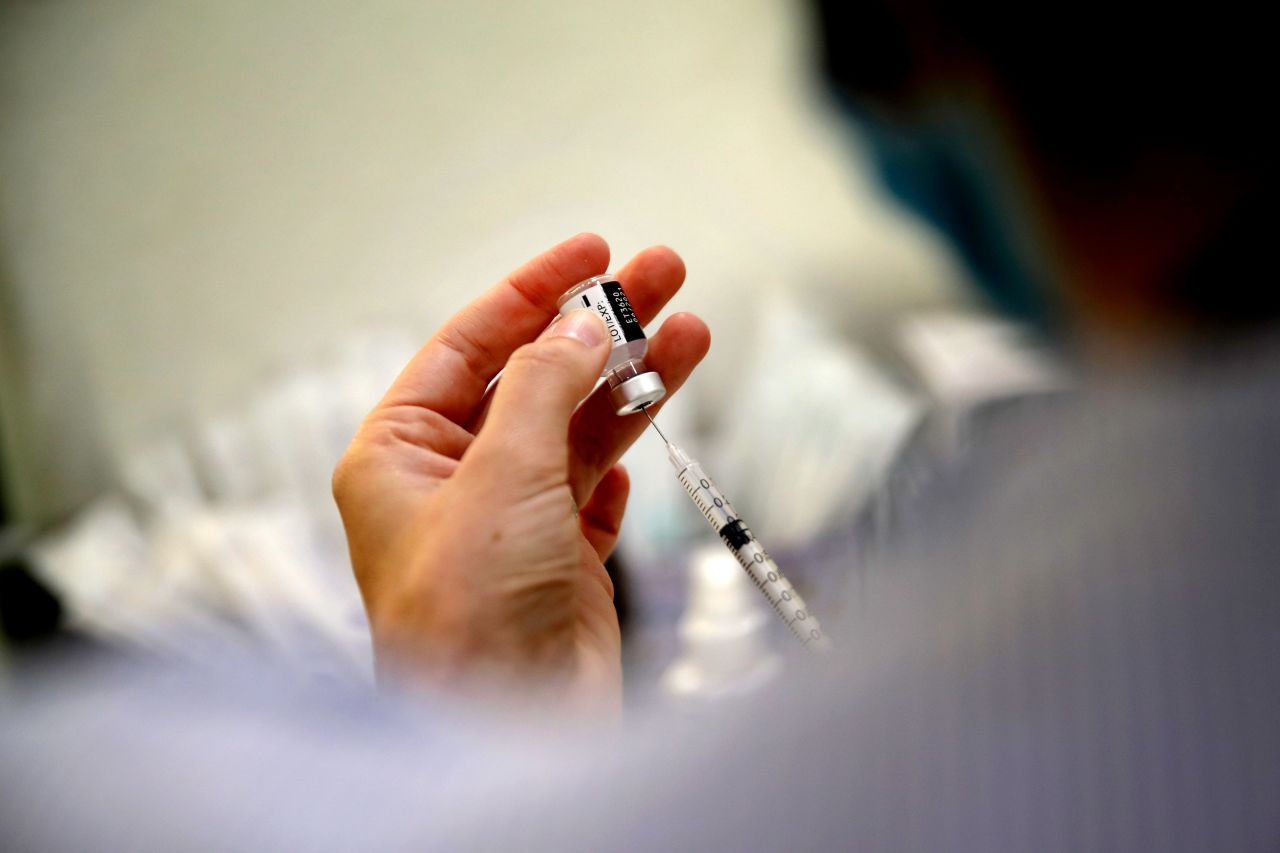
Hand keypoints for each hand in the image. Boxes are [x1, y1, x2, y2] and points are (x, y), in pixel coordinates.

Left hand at [332, 234, 709, 713]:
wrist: (512, 731)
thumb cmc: (467, 617)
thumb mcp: (500, 475)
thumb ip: (542, 386)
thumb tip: (579, 324)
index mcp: (400, 452)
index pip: (470, 343)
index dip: (534, 290)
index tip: (593, 251)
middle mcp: (452, 478)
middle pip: (534, 375)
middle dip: (599, 325)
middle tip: (663, 275)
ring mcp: (511, 516)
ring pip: (577, 423)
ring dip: (633, 378)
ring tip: (690, 328)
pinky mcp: (562, 553)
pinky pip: (598, 479)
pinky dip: (627, 446)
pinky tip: (652, 415)